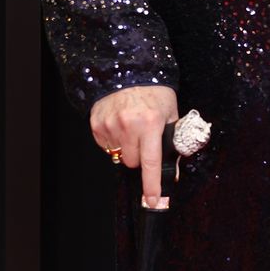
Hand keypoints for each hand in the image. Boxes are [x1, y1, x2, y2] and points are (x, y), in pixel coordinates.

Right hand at [90, 85, 178, 208]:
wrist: (128, 69)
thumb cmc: (153, 91)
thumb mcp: (170, 113)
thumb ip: (173, 141)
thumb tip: (172, 171)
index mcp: (151, 123)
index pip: (151, 162)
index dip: (152, 185)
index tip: (153, 201)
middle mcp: (129, 125)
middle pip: (133, 163)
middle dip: (139, 157)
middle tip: (143, 139)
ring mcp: (110, 125)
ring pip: (119, 156)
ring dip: (126, 148)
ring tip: (131, 128)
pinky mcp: (97, 124)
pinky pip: (106, 146)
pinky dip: (114, 140)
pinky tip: (119, 125)